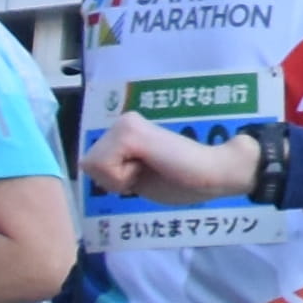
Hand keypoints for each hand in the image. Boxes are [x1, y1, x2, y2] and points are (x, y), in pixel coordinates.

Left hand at [86, 117, 262, 205]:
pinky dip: (122, 178)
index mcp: (125, 131)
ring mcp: (125, 123)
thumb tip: (87, 166)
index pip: (92, 164)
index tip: (145, 175)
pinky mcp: (130, 132)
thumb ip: (116, 169)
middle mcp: (122, 121)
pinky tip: (149, 169)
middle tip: (149, 173)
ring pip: (93, 164)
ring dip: (119, 179)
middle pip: (88, 164)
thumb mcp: (138, 176)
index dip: (114, 181)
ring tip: (151, 169)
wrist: (215, 171)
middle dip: (114, 180)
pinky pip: (104, 166)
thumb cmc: (183, 179)